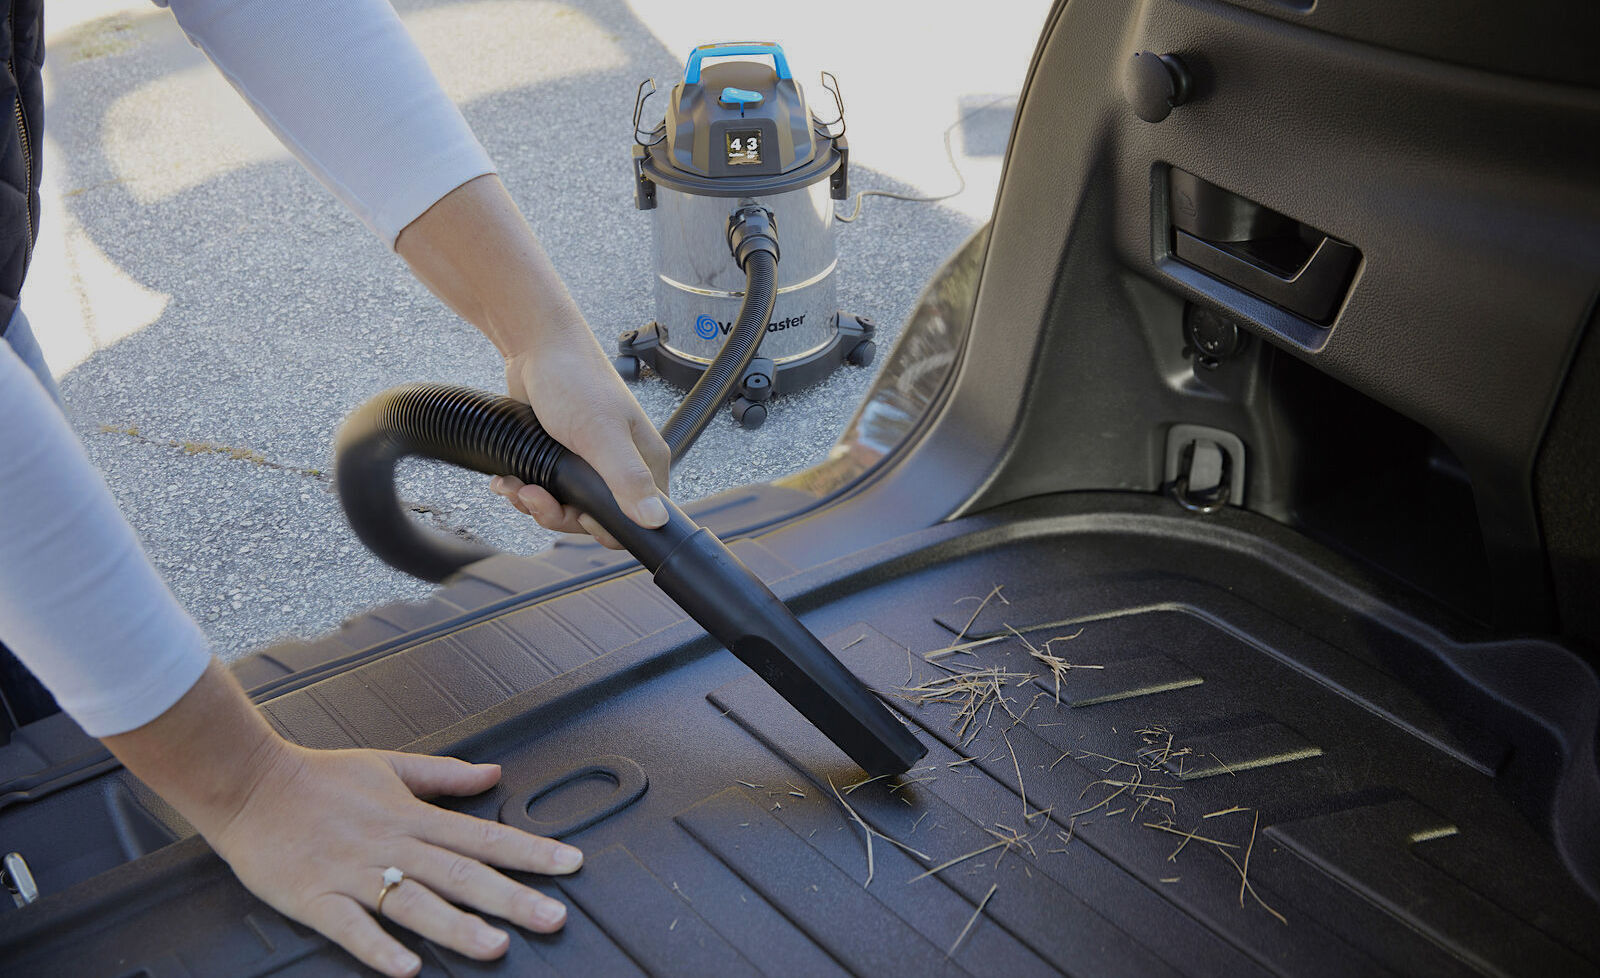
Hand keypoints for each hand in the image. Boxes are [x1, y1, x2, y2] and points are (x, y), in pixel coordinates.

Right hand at [205, 742, 580, 976]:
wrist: (248, 783)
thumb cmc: (319, 776)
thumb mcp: (390, 764)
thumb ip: (444, 775)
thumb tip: (493, 772)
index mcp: (412, 816)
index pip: (483, 836)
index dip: (530, 851)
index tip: (571, 864)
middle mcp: (391, 845)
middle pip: (460, 874)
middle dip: (511, 898)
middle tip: (553, 918)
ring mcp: (354, 873)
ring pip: (414, 903)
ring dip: (457, 927)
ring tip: (496, 948)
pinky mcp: (315, 897)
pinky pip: (351, 927)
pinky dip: (379, 947)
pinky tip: (407, 967)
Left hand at [491, 341, 669, 548]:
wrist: (535, 349)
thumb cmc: (574, 379)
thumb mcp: (600, 433)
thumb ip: (628, 479)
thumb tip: (655, 521)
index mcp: (645, 463)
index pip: (638, 521)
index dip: (604, 527)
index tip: (577, 515)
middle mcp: (622, 465)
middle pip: (595, 519)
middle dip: (558, 514)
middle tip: (535, 496)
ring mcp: (590, 464)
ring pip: (567, 508)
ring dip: (535, 503)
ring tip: (517, 485)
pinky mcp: (563, 459)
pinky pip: (547, 492)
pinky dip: (525, 491)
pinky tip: (510, 480)